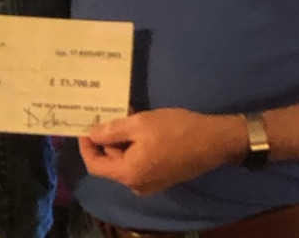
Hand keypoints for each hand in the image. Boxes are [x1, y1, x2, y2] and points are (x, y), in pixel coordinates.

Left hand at [79, 108, 245, 195]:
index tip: (84, 126)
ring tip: (125, 115)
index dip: (86, 146)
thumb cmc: (175, 130)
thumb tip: (91, 134)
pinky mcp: (162, 178)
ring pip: (125, 161)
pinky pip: (139, 163)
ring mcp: (151, 184)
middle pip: (110, 163)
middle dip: (106, 139)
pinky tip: (140, 126)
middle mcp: (137, 185)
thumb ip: (111, 130)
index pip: (95, 165)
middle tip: (107, 114)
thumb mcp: (139, 123)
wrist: (214, 141)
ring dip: (121, 140)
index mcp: (128, 174)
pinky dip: (134, 146)